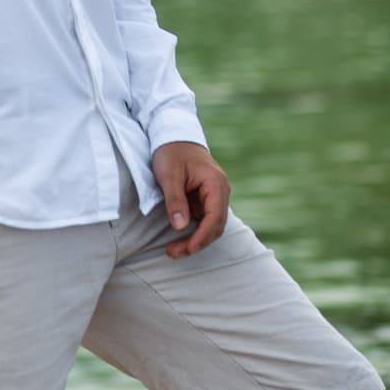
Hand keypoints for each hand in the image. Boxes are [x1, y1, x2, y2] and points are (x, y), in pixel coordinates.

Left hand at [151, 141, 229, 258]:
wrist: (173, 136)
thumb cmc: (171, 152)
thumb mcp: (169, 175)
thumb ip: (175, 200)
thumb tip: (180, 227)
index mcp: (216, 183)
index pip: (215, 217)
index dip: (202, 237)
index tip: (187, 249)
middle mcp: (220, 191)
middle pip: (215, 226)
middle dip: (196, 243)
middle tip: (172, 253)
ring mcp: (214, 196)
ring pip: (211, 226)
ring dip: (195, 240)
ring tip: (173, 251)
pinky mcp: (206, 200)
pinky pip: (204, 220)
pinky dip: (194, 232)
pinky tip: (178, 240)